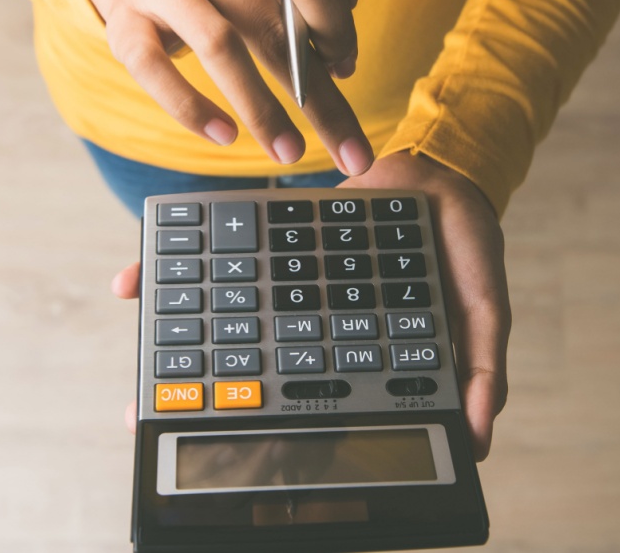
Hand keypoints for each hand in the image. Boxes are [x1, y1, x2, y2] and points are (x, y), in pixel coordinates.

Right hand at [77, 0, 377, 174]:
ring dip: (262, 110)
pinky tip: (225, 135)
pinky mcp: (125, 22)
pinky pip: (157, 71)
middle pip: (270, 22)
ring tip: (289, 151)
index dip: (337, 26)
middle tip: (346, 149)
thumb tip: (346, 25)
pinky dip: (192, 108)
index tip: (346, 64)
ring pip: (219, 47)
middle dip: (315, 94)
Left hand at [111, 153, 510, 459]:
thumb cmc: (465, 246)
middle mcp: (318, 323)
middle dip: (200, 397)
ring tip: (136, 376)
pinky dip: (180, 274)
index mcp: (359, 348)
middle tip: (145, 421)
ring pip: (226, 322)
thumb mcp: (486, 307)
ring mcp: (293, 287)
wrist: (443, 169)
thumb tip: (479, 436)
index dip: (267, 427)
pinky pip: (225, 262)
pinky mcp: (272, 246)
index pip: (309, 400)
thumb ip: (485, 368)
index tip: (223, 451)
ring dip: (178, 341)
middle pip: (251, 368)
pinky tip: (133, 284)